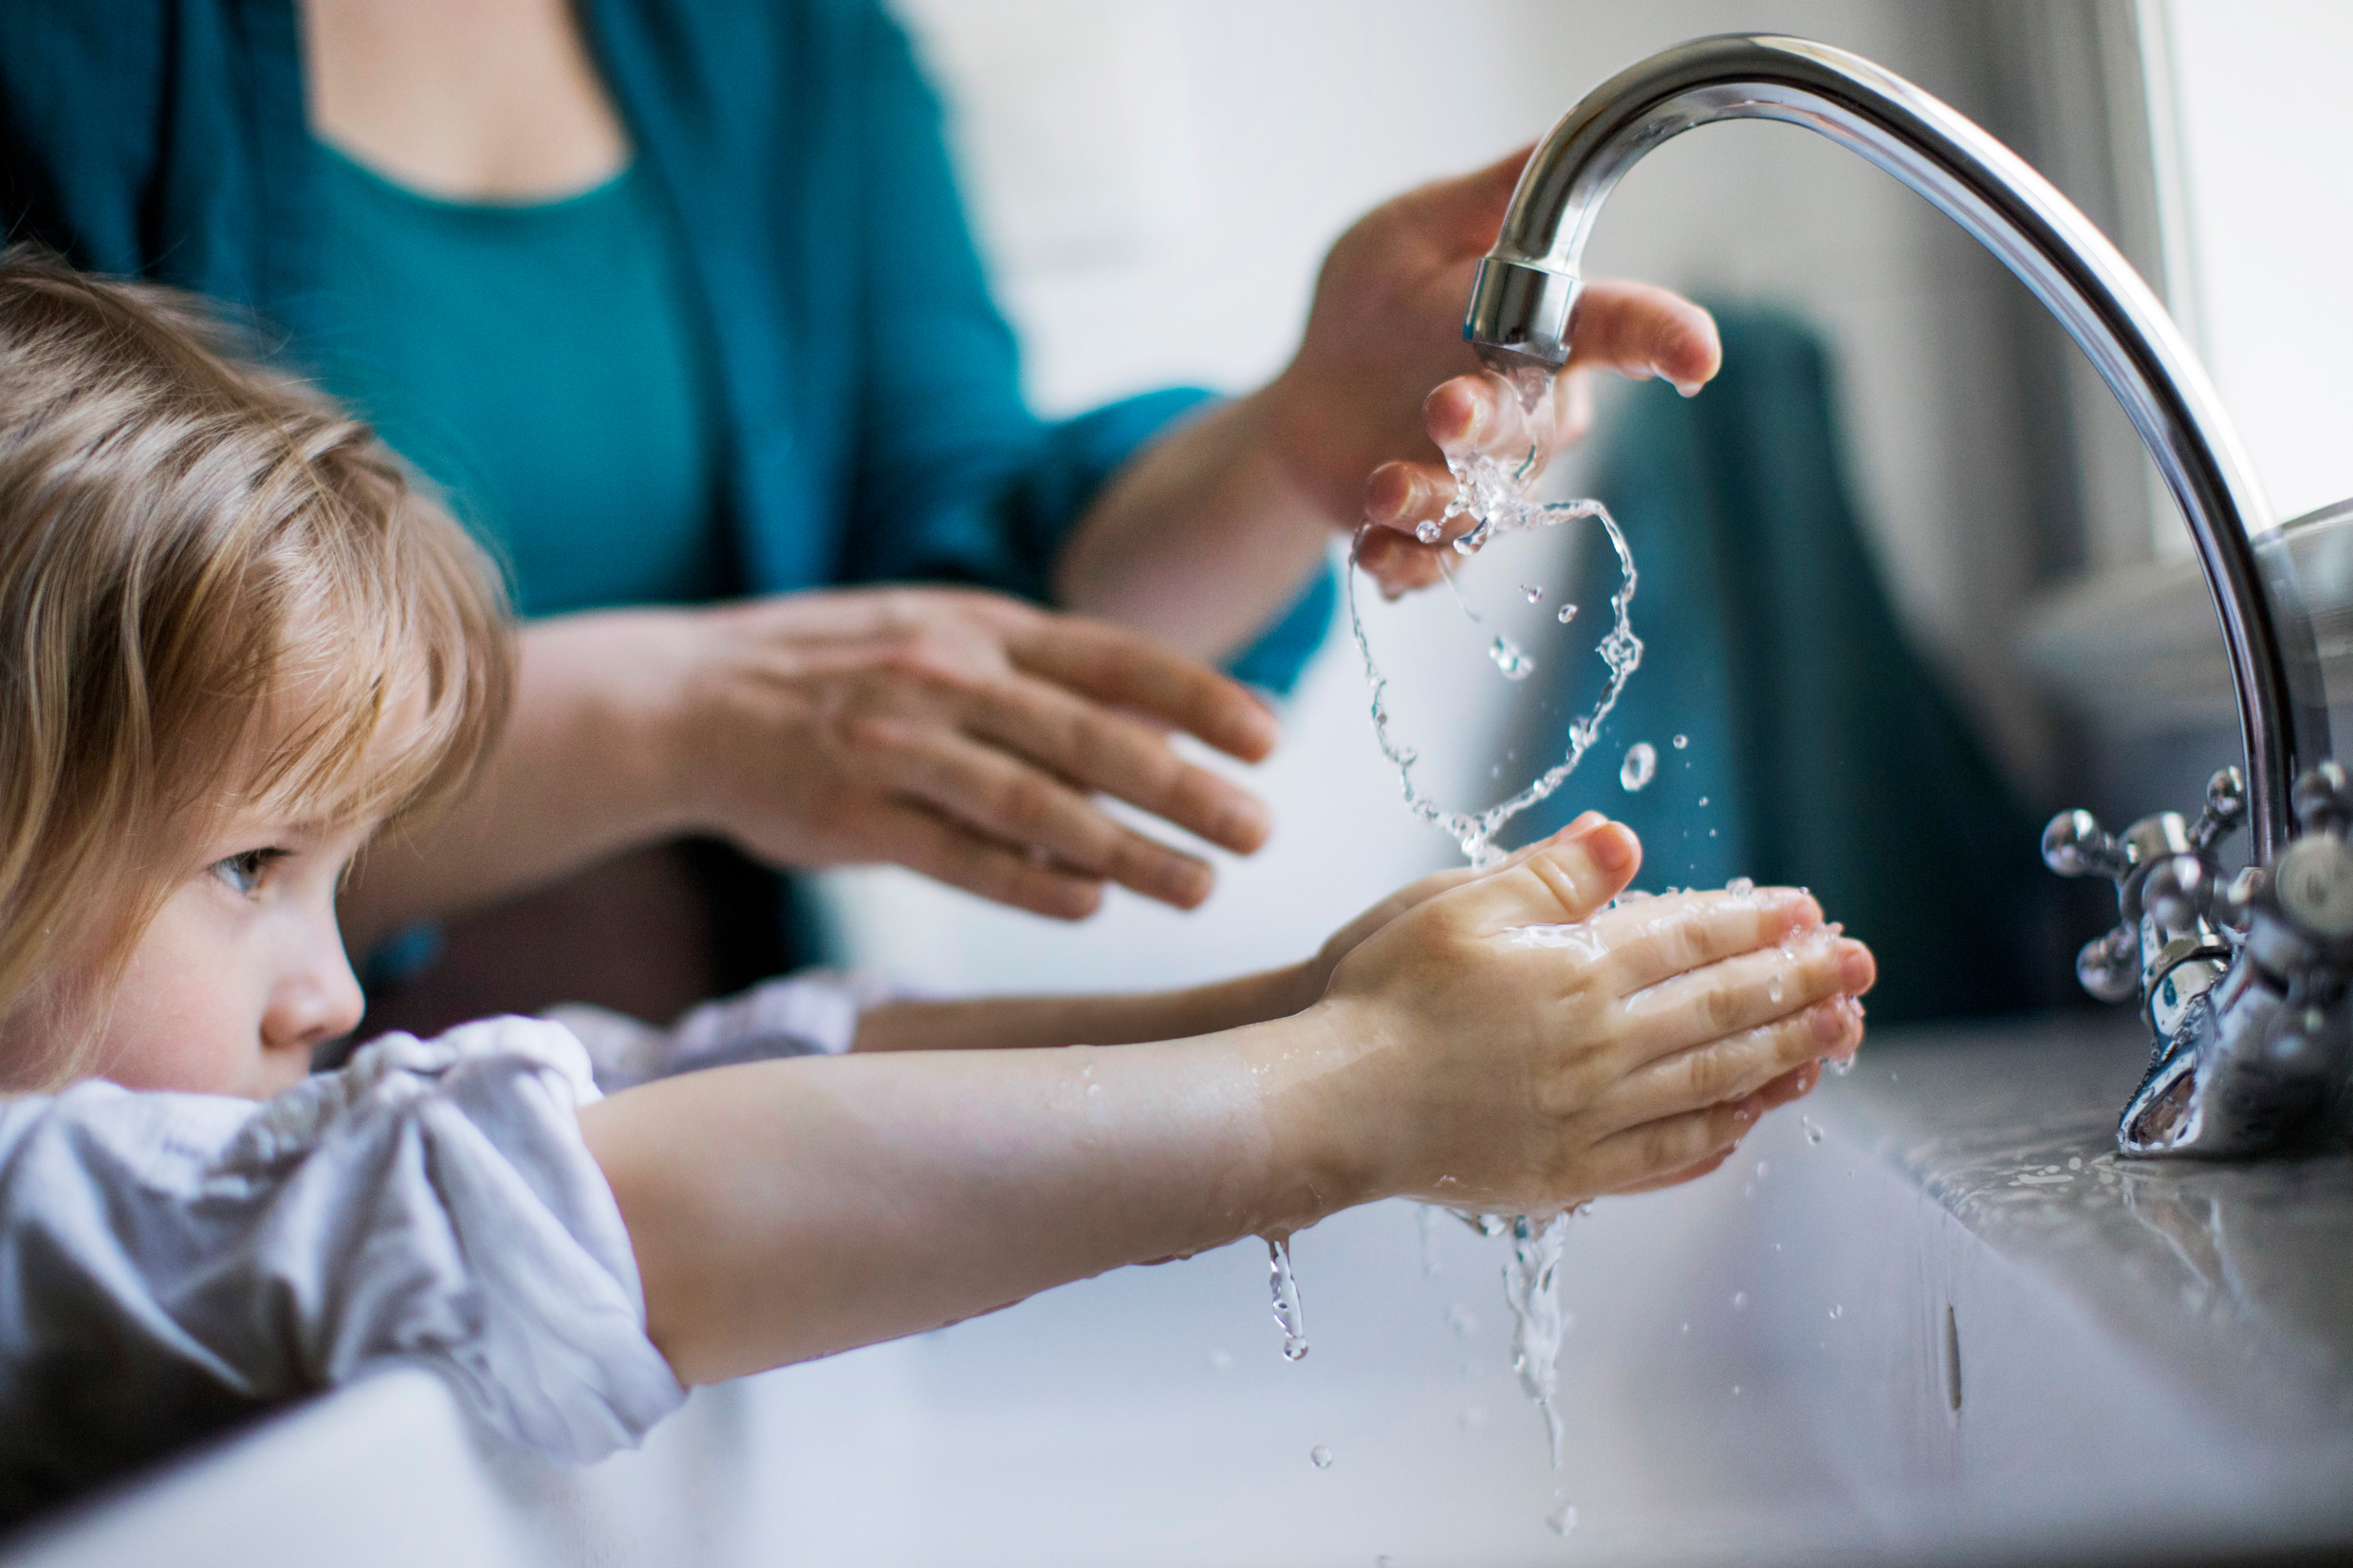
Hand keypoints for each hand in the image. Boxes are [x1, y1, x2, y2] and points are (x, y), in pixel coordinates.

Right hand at [671, 587, 1279, 917]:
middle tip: (1260, 830)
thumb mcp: (945, 639)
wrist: (687, 698)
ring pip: (1031, 801)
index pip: (1113, 658)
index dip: (1197, 699)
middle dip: (1184, 786)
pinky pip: (953, 853)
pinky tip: (1088, 907)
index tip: (1269, 741)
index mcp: (982, 627)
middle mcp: (947, 677)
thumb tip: (1172, 737)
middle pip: (1088, 735)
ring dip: (1124, 849)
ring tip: (1199, 889)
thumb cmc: (842, 673)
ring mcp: (896, 745)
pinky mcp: (850, 814)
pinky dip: (1024, 880)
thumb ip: (1047, 683)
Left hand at [1251, 146, 1719, 595]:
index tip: (1696, 355)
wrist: (1307, 401)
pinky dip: (1406, 562)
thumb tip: (1557, 136)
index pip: (1624, 328)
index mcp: (1545, 330)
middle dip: (1493, 422)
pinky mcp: (1443, 532)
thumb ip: (1485, 200)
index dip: (1666, 339)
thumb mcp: (1413, 232)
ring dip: (1434, 500)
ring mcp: (1492, 481)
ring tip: (1378, 487)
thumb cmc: (1370, 306)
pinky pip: (1442, 564)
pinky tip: (1372, 550)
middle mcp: (1533, 410)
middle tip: (1442, 407)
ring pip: (1490, 506)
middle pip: (1541, 427)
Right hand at [1274, 817, 1871, 1218]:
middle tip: (1860, 967)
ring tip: (1838, 1037)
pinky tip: (1752, 1119)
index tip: (1810, 910)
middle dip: (1800, 983)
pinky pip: (1669, 1153)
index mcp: (1578, 973)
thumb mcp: (1457, 907)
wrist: (1338, 1105)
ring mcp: (1592, 1116)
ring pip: (1714, 1082)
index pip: (1691, 940)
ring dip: (1785, 1055)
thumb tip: (1623, 837)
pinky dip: (1722, 1133)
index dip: (1757, 922)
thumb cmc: (1384, 1000)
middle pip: (1723, 1010)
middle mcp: (1601, 1046)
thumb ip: (1548, 875)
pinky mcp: (1571, 1171)